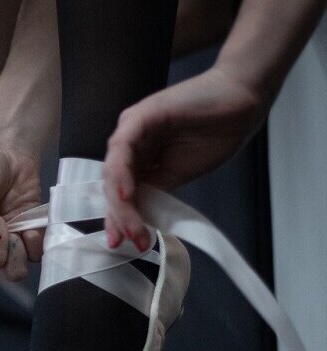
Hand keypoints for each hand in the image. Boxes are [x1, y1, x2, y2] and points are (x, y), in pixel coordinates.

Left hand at [102, 66, 266, 249]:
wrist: (243, 102)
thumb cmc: (216, 133)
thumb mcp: (179, 173)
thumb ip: (156, 191)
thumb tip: (139, 217)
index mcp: (137, 157)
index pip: (119, 192)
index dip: (120, 219)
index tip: (124, 243)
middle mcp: (129, 143)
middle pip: (112, 185)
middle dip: (120, 218)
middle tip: (131, 242)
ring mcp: (132, 129)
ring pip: (113, 171)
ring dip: (121, 204)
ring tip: (132, 229)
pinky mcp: (141, 116)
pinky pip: (123, 148)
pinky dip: (122, 173)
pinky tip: (126, 194)